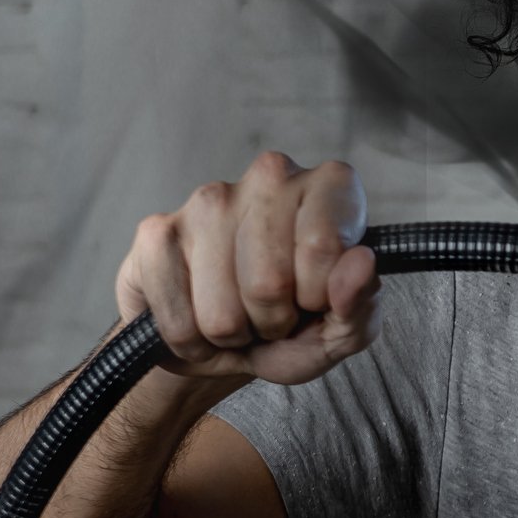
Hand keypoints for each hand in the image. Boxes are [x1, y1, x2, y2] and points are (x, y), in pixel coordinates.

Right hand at [114, 152, 379, 384]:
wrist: (224, 341)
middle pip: (269, 282)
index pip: (323, 245)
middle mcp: (270, 176)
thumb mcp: (343, 329)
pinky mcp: (156, 231)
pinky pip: (177, 318)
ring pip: (221, 310)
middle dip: (273, 321)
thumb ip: (361, 303)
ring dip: (231, 335)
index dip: (320, 297)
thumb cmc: (295, 326)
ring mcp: (209, 199)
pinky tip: (199, 321)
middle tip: (274, 315)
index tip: (316, 300)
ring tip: (240, 318)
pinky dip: (190, 341)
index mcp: (328, 187)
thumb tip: (361, 264)